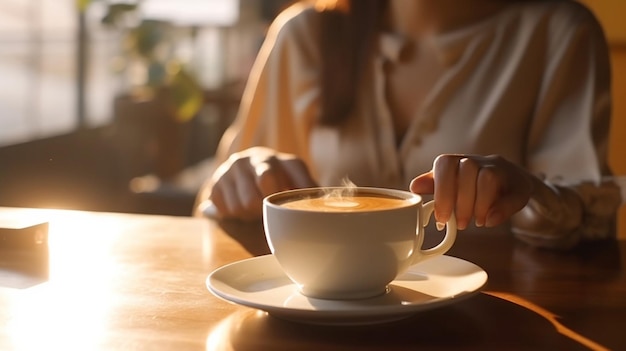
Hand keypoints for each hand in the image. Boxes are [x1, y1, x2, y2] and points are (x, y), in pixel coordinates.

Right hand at [206, 147, 317, 219]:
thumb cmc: (278, 182)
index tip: (288, 206)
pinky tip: (240, 206)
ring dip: (251, 214)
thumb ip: (308, 192)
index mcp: (281, 160)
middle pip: (260, 191)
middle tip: (268, 211)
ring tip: (255, 208)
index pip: (285, 176)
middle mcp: (255, 159)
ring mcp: (233, 169)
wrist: (245, 171)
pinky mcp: (216, 182)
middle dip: (265, 207)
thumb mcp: (296, 182)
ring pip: (244, 205)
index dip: (286, 196)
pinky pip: (227, 209)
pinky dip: (235, 215)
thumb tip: (323, 202)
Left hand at [409, 154, 533, 229]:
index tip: (440, 216)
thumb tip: (414, 187)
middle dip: (461, 202)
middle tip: (459, 224)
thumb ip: (434, 185)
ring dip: (479, 205)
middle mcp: (479, 160)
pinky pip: (512, 194)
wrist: (511, 183)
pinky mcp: (520, 184)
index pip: (445, 165)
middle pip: (467, 170)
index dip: (441, 190)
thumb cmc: (474, 186)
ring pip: (488, 178)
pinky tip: (491, 221)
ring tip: (476, 221)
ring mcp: (501, 169)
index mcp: (457, 161)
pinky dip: (500, 211)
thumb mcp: (451, 185)